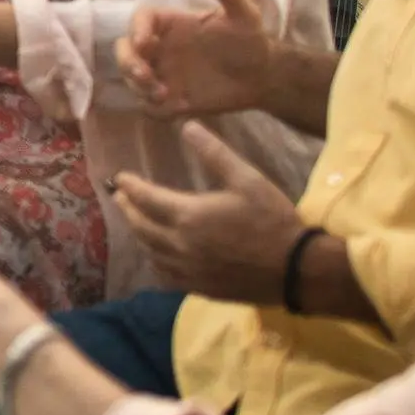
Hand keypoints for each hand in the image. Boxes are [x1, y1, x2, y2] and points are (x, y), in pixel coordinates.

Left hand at [113, 128, 308, 304]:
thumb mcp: (247, 178)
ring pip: (151, 252)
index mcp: (189, 216)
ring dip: (138, 235)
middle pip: (141, 226)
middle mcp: (180, 245)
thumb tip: (187, 126)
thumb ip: (215, 153)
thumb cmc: (272, 220)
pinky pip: (166, 276)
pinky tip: (158, 257)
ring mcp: (189, 270)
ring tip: (134, 222)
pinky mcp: (201, 288)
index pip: (146, 198)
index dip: (129, 186)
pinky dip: (155, 261)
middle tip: (119, 197)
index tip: (119, 177)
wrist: (296, 270)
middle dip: (127, 209)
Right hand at [120, 0, 284, 119]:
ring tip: (162, 95)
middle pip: (125, 50)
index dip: (137, 29)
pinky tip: (172, 107)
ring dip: (138, 87)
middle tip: (145, 76)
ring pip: (132, 79)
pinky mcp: (171, 100)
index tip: (146, 43)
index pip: (141, 20)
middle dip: (128, 63)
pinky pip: (149, 106)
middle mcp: (161, 48)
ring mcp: (164, 74)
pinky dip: (152, 107)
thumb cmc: (249, 41)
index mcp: (170, 24)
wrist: (262, 77)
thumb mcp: (244, 14)